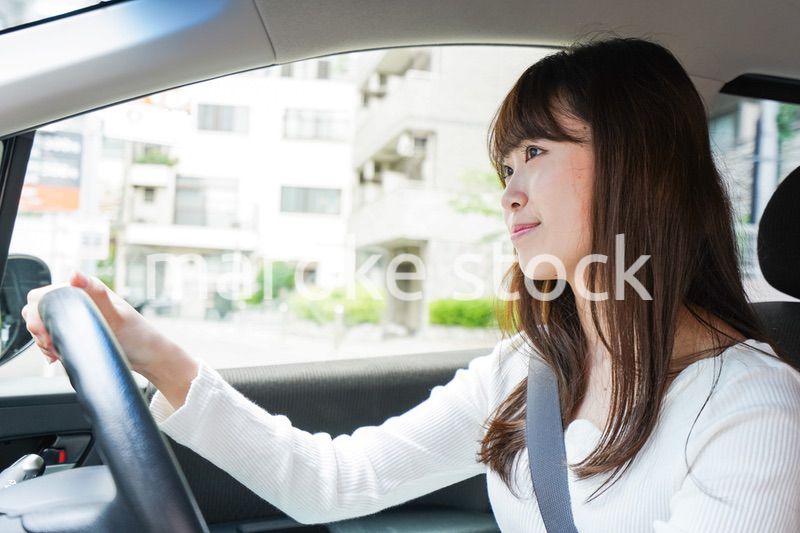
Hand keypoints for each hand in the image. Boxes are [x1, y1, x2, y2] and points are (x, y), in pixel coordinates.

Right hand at [21, 271, 171, 374]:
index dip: (38, 314)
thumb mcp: (115, 315)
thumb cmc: (136, 335)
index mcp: (86, 289)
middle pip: (38, 310)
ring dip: (44, 341)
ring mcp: (77, 315)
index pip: (43, 296)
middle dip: (39, 330)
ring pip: (42, 325)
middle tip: (54, 345)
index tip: (47, 333)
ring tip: (58, 352)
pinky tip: (59, 355)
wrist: (148, 356)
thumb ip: (95, 294)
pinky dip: (50, 347)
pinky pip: (52, 336)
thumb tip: (74, 273)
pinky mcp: (77, 330)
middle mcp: (79, 298)